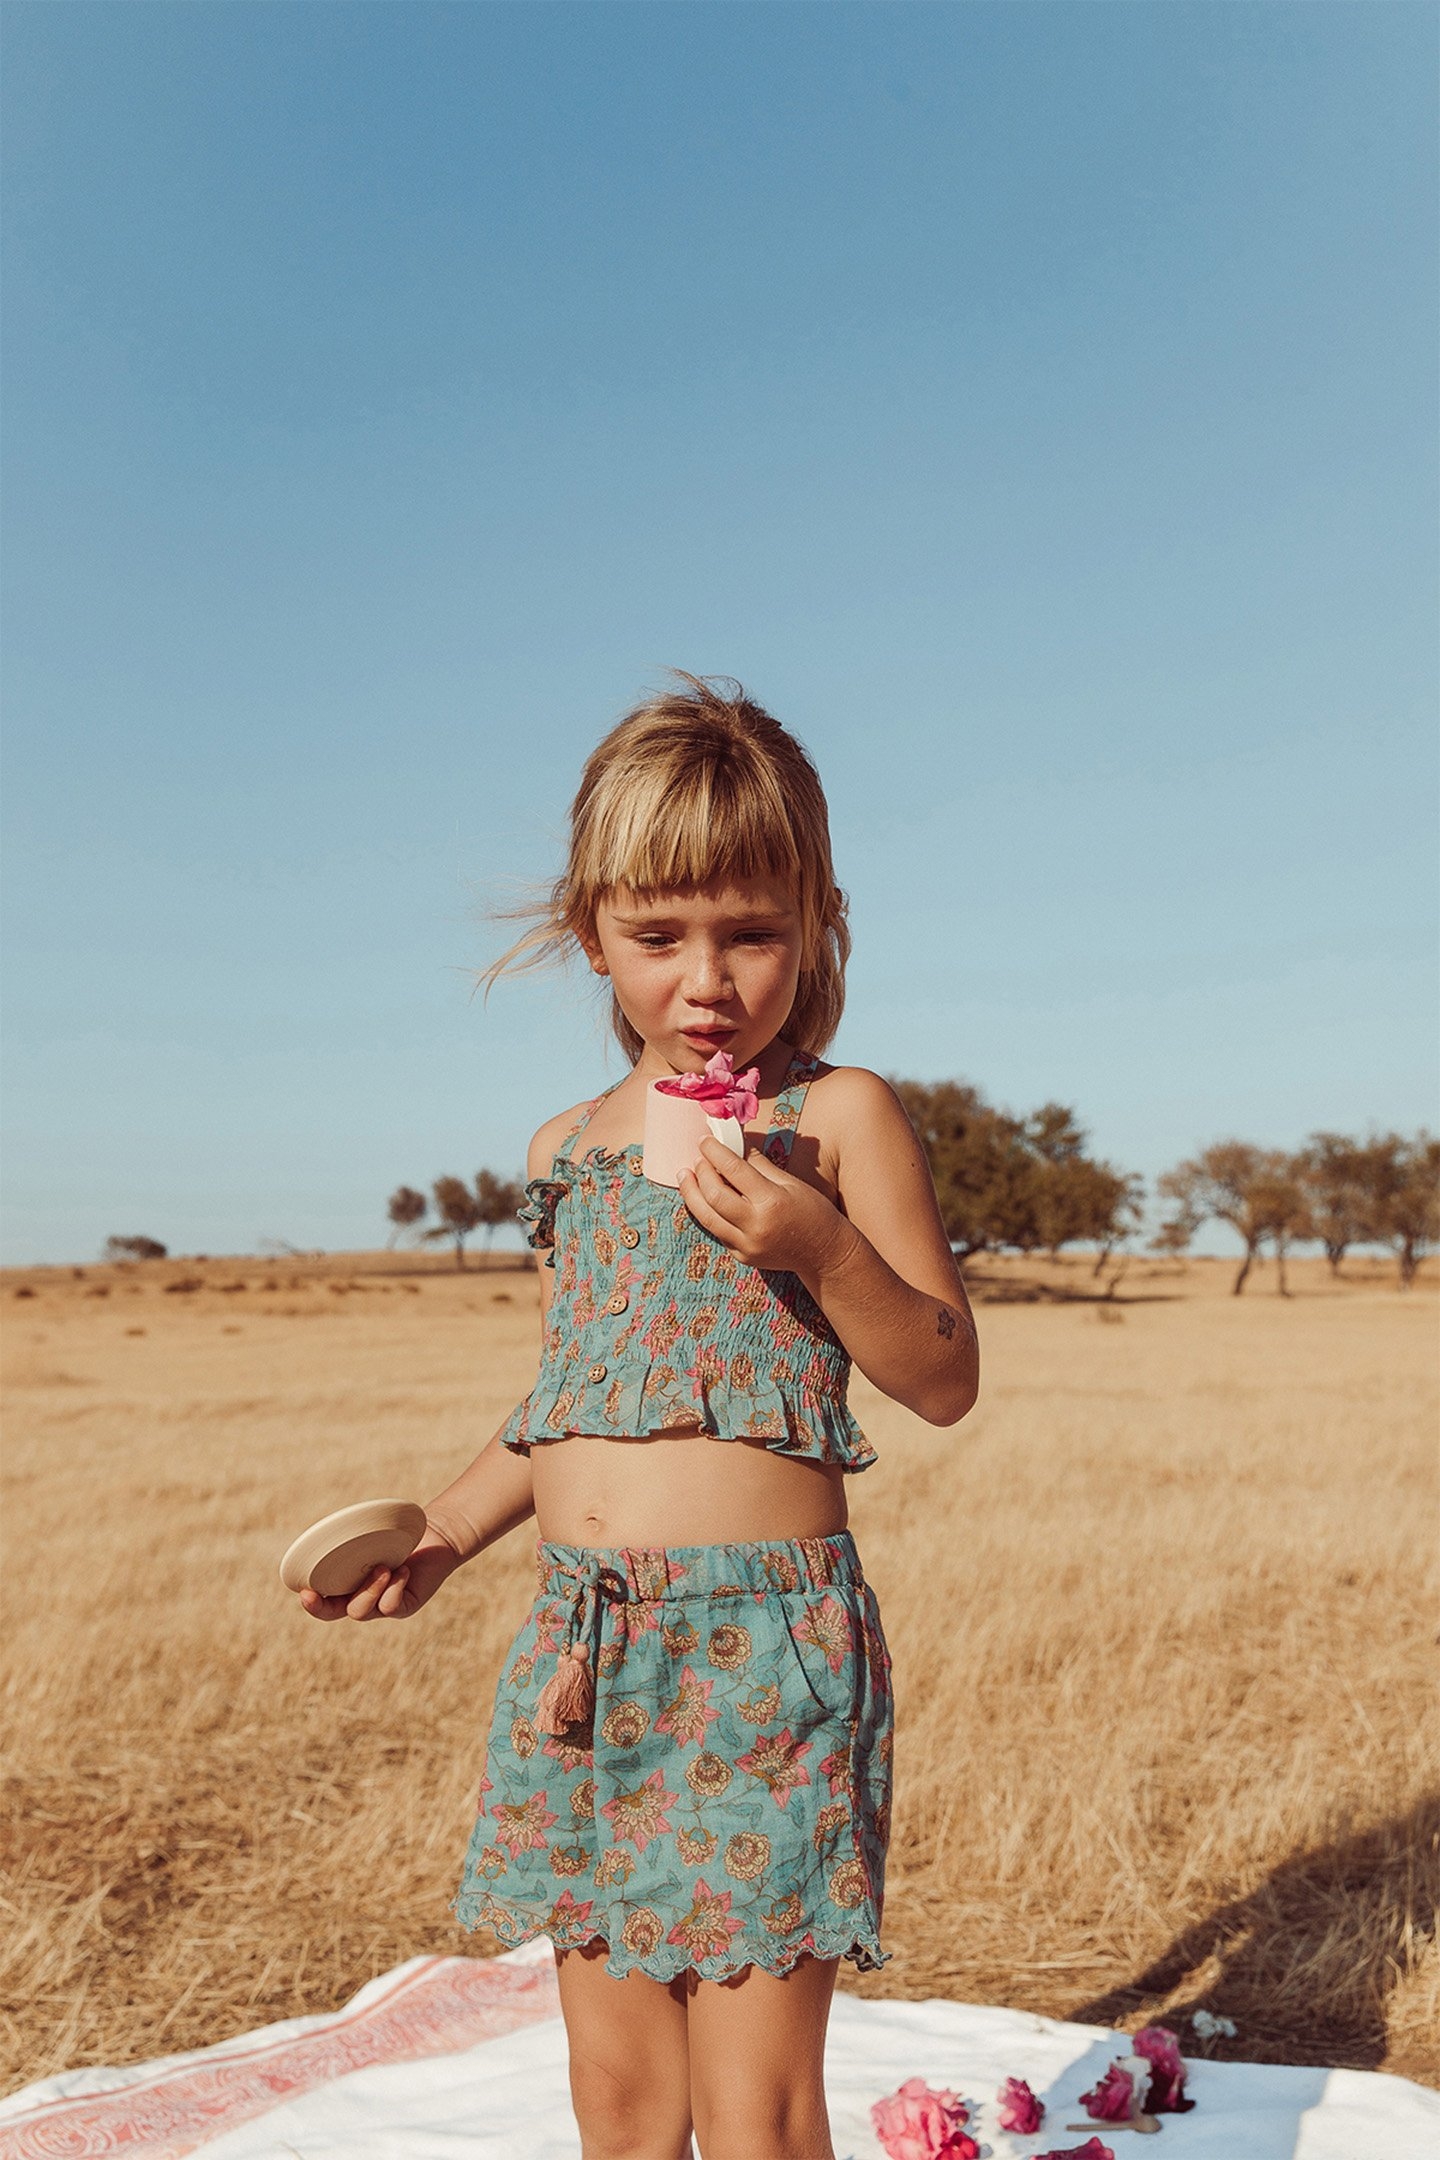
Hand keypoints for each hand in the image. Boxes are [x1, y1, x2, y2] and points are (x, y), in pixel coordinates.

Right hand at [296, 1525, 464, 1622]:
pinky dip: (394, 1587)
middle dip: (320, 1608)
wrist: (436, 1536)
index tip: (303, 1591)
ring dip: (367, 1589)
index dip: (311, 1602)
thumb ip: (350, 1538)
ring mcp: (382, 1605)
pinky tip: (403, 1570)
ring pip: (360, 1611)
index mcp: (349, 1584)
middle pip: (333, 1614)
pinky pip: (390, 1606)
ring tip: (383, 1567)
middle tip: (312, 1594)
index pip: (323, 1600)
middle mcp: (363, 1598)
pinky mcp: (404, 1606)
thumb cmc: (400, 1534)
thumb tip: (326, 1528)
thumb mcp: (370, 1534)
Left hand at [677, 1137, 855, 1279]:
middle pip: (713, 1195)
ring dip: (691, 1194)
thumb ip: (760, 1165)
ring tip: (685, 1176)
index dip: (714, 1152)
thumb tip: (735, 1145)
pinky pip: (717, 1231)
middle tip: (698, 1158)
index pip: (733, 1169)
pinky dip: (707, 1212)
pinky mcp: (742, 1256)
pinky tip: (703, 1198)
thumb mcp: (791, 1183)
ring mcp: (747, 1245)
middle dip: (701, 1172)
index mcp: (771, 1201)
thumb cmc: (813, 1212)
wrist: (824, 1253)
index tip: (704, 1140)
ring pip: (706, 1217)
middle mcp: (755, 1225)